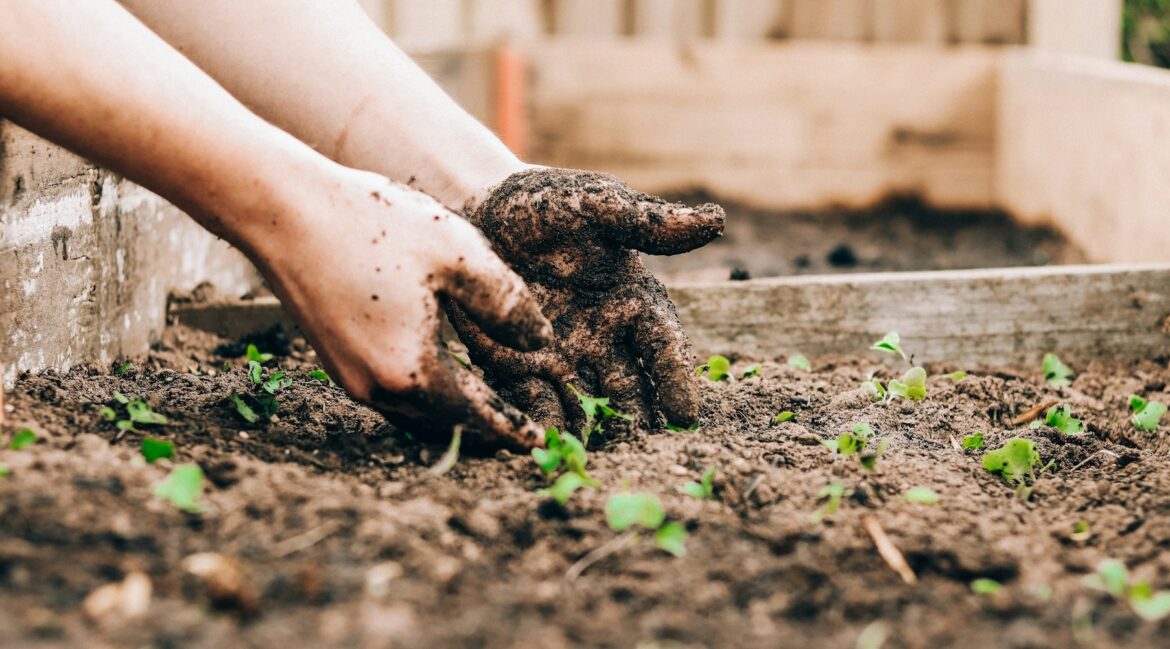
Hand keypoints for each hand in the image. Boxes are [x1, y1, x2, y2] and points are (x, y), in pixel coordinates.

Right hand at [253, 169, 551, 448]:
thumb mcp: (459, 254)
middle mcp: (376, 388)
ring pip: (414, 413)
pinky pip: (391, 394)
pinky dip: (424, 394)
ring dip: (452, 414)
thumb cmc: (374, 225)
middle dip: (484, 429)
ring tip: (488, 407)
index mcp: (412, 371)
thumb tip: (540, 342)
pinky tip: (441, 374)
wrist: (284, 210)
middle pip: (444, 424)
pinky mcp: (334, 359)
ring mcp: (349, 377)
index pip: (476, 416)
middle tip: (520, 430)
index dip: (511, 428)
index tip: (539, 443)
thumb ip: (507, 304)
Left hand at [451, 167, 724, 433]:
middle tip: (644, 453)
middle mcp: (605, 338)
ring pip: (587, 405)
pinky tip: (546, 446)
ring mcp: (563, 357)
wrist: (479, 209)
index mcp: (633, 302)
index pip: (663, 347)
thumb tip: (716, 220)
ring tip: (598, 461)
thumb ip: (648, 222)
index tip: (685, 414)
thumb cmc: (547, 203)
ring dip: (594, 433)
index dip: (676, 379)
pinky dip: (543, 424)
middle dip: (638, 421)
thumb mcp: (598, 205)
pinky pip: (535, 402)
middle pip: (630, 389)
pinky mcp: (519, 367)